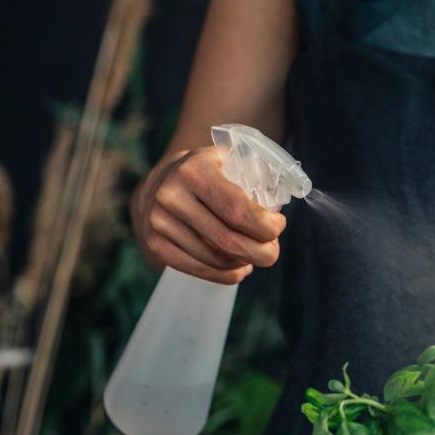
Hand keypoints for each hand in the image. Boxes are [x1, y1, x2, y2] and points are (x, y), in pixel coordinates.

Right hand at [131, 146, 286, 283]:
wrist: (160, 182)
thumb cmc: (208, 173)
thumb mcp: (228, 159)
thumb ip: (255, 173)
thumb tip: (278, 206)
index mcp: (194, 170)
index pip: (238, 210)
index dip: (266, 226)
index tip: (278, 225)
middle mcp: (171, 195)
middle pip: (229, 241)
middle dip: (262, 251)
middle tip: (273, 250)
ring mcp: (159, 222)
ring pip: (217, 259)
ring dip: (245, 262)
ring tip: (255, 254)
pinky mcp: (156, 244)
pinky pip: (200, 270)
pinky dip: (227, 274)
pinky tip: (239, 268)